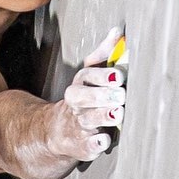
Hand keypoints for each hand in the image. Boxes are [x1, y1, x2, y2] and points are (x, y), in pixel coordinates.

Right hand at [50, 26, 126, 160]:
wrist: (58, 132)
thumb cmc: (82, 101)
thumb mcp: (88, 77)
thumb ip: (102, 56)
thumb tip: (117, 32)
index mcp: (80, 85)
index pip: (86, 76)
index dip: (101, 76)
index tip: (118, 76)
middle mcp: (76, 105)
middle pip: (81, 97)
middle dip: (100, 95)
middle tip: (120, 95)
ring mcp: (78, 126)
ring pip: (87, 120)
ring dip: (101, 116)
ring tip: (117, 113)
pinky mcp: (82, 146)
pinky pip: (87, 146)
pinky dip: (95, 143)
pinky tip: (103, 139)